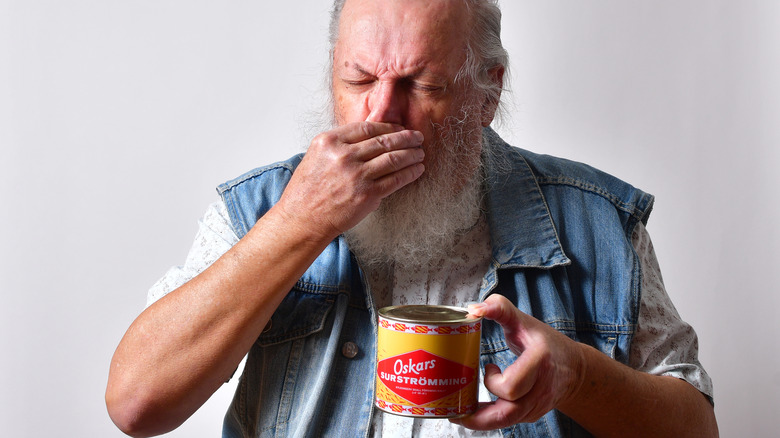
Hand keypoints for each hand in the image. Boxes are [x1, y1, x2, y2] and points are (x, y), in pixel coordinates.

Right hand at [276, 121, 424, 238]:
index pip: (367, 128)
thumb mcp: (317, 156)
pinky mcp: (367, 194)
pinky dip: (410, 173)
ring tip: (420, 153)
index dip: (388, 127)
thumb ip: (340, 144)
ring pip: (393, 158)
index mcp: (330, 141)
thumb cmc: (308, 190)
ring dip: (412, 154)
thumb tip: (370, 135)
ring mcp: (357, 175)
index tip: (399, 129)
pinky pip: (396, 179)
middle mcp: (344, 155)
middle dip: (406, 138)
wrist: (303, 219)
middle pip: (384, 141)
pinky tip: (417, 169)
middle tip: (417, 137)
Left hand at [452, 294, 585, 429]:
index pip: (512, 385)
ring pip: (507, 422)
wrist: (575, 368)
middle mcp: (540, 389)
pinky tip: (476, 411)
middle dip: (479, 414)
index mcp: (539, 363)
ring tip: (459, 411)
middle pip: (508, 413)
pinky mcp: (532, 415)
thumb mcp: (524, 321)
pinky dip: (490, 419)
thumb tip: (473, 309)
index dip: (493, 381)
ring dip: (481, 420)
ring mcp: (537, 406)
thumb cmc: (546, 342)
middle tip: (457, 404)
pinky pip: (509, 421)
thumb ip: (500, 308)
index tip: (487, 366)